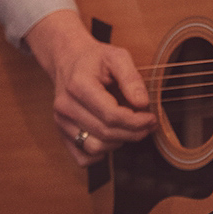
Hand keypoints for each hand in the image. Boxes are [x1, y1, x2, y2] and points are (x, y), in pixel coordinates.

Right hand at [24, 9, 157, 165]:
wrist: (69, 60)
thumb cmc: (95, 59)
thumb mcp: (117, 56)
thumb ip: (131, 78)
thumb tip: (142, 103)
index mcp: (78, 85)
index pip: (110, 115)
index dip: (135, 121)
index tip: (151, 117)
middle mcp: (66, 106)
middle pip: (105, 133)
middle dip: (133, 132)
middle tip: (148, 124)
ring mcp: (61, 122)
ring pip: (94, 147)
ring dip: (119, 142)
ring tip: (130, 129)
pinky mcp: (62, 133)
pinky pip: (82, 157)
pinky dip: (100, 154)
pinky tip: (112, 138)